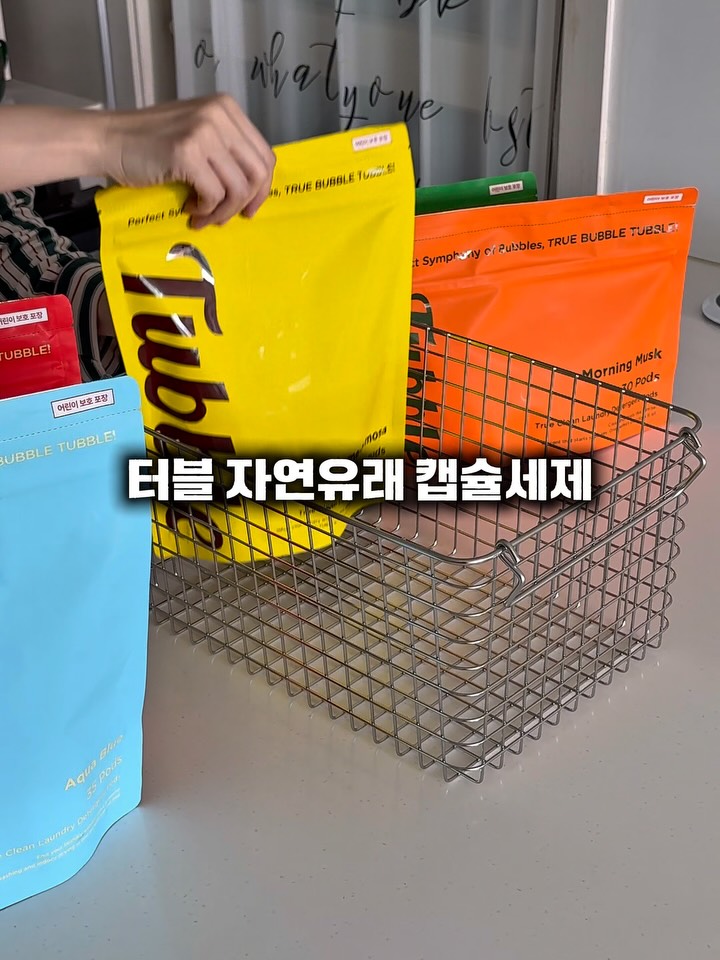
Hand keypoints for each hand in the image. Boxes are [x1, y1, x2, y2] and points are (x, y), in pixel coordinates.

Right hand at [103, 94, 275, 227]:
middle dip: (246, 203)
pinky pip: (214, 194)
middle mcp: (219, 114)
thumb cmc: (152, 144)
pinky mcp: (186, 152)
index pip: (265, 155)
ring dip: (223, 212)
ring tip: (204, 217)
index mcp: (227, 108)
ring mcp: (203, 131)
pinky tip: (190, 209)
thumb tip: (254, 190)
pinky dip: (206, 210)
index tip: (247, 207)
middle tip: (228, 218)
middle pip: (257, 173)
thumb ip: (226, 152)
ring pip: (238, 188)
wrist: (109, 140)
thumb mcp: (198, 136)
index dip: (262, 189)